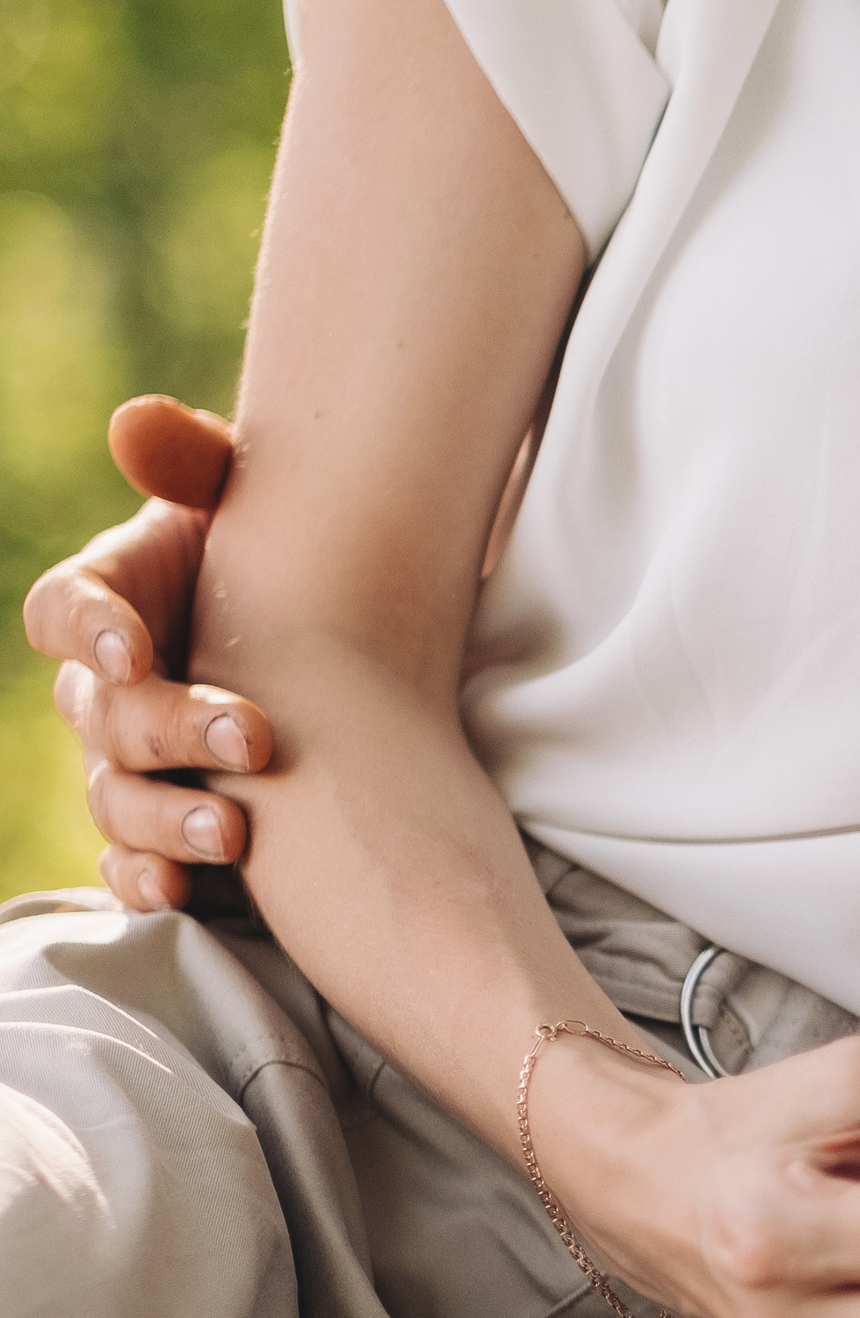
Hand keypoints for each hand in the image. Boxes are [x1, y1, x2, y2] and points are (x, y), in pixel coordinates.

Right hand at [21, 399, 270, 911]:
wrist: (337, 636)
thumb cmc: (280, 555)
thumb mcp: (250, 496)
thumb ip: (194, 459)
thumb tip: (141, 426)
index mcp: (114, 597)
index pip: (63, 609)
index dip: (88, 629)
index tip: (135, 647)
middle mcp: (107, 688)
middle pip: (104, 716)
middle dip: (172, 728)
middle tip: (254, 734)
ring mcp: (129, 764)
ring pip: (116, 799)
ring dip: (166, 818)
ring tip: (235, 830)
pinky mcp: (162, 827)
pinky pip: (131, 862)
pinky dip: (149, 879)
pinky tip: (184, 891)